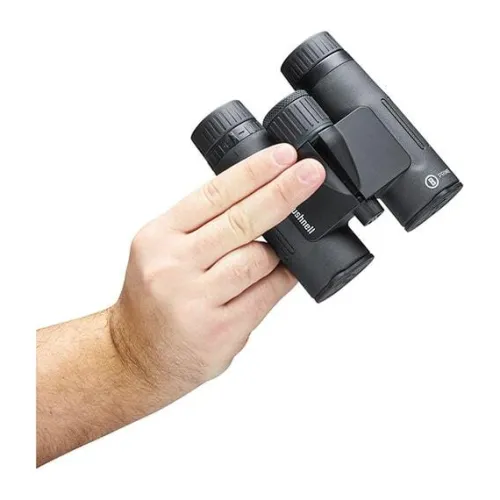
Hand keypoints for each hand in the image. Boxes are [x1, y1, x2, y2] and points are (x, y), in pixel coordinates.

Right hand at [110, 144, 324, 397]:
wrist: (137, 355)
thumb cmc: (153, 299)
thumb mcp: (162, 250)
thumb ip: (202, 227)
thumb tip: (260, 199)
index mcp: (159, 236)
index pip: (214, 194)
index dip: (254, 171)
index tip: (284, 155)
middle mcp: (173, 265)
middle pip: (241, 221)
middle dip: (283, 193)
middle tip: (311, 174)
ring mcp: (195, 300)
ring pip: (258, 259)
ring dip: (277, 252)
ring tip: (277, 251)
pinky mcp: (220, 330)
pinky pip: (266, 294)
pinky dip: (281, 280)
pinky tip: (286, 273)